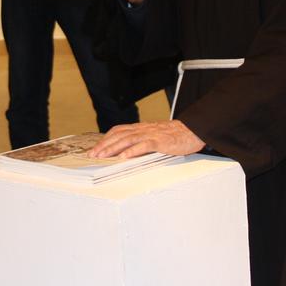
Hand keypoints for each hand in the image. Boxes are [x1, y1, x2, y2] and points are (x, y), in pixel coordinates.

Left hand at [89, 120, 204, 158]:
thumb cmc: (175, 136)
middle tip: (92, 155)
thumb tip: (128, 152)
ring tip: (103, 156)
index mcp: (141, 128)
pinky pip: (143, 145)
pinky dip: (132, 151)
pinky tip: (124, 157)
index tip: (95, 149)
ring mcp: (151, 134)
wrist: (193, 130)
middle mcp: (143, 129)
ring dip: (113, 148)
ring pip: (127, 139)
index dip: (106, 139)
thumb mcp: (155, 136)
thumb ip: (142, 141)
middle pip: (119, 135)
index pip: (118, 131)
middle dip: (104, 145)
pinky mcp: (160, 141)